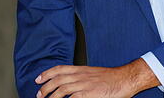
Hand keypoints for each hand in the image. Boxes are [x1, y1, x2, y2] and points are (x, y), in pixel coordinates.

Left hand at [35, 58, 158, 97]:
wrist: (125, 78)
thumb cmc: (112, 78)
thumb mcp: (94, 74)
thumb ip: (82, 78)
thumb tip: (71, 85)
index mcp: (81, 69)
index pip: (59, 69)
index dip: (46, 74)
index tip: (38, 79)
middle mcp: (80, 76)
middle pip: (57, 80)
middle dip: (45, 88)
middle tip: (39, 94)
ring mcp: (84, 84)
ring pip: (61, 90)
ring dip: (50, 96)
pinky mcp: (88, 94)